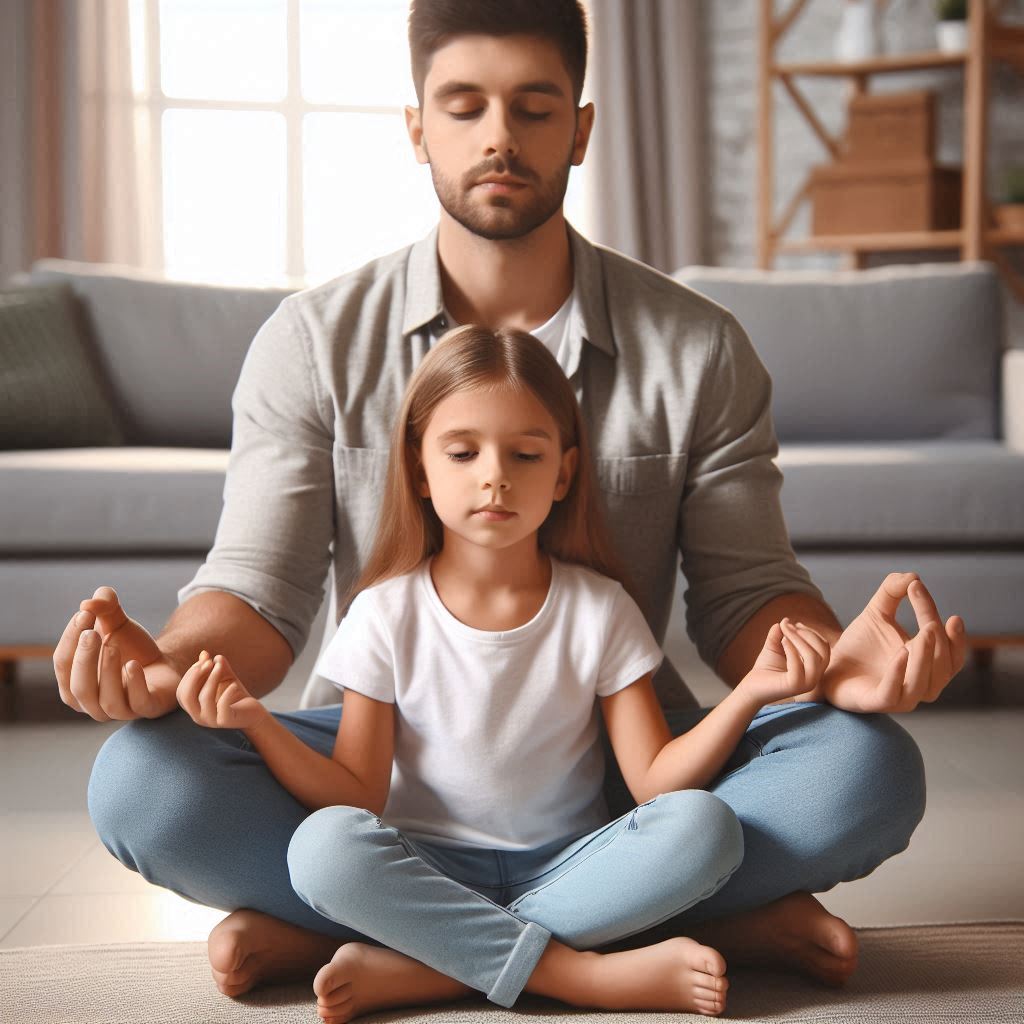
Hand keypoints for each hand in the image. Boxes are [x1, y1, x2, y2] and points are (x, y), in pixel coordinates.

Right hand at [53, 586, 179, 720]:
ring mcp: (120, 710)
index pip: (63, 664)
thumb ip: (104, 607)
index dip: (70, 638)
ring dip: (107, 671)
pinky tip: (133, 665)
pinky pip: (137, 704)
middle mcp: (92, 703)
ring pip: (106, 700)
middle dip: (83, 658)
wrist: (166, 661)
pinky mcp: (147, 709)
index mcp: (74, 683)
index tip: (85, 613)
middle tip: (92, 633)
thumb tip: (90, 601)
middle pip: (79, 687)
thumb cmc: (132, 647)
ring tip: (113, 645)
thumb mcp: (116, 623)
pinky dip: (134, 684)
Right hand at [176, 651, 267, 730]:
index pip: (182, 692)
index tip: (205, 659)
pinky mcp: (226, 721)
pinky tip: (234, 685)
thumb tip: (204, 653)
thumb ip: (214, 666)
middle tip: (209, 661)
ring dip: (212, 678)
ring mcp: (211, 721)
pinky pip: (222, 706)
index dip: (191, 674)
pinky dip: (227, 692)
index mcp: (193, 707)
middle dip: (195, 676)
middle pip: (186, 696)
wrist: (253, 712)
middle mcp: (198, 717)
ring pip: (204, 698)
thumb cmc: (234, 693)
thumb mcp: (223, 676)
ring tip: (221, 667)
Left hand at [737, 618, 830, 708]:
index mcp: (815, 668)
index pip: (824, 647)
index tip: (794, 624)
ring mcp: (806, 683)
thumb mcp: (775, 646)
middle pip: (822, 650)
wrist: (752, 686)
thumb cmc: (766, 667)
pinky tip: (782, 641)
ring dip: (798, 639)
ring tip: (784, 632)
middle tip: (787, 625)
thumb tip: (785, 620)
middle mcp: (815, 677)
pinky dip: (791, 649)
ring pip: (813, 657)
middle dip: (805, 633)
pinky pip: (797, 665)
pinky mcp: (794, 686)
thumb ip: (781, 633)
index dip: (811, 632)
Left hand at [822, 572, 966, 712]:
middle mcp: (920, 683)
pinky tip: (901, 652)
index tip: (928, 596)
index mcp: (927, 664)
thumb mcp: (876, 612)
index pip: (946, 645)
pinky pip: (894, 693)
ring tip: (925, 632)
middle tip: (932, 620)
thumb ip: (892, 592)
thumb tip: (913, 575)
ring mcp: (900, 697)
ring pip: (925, 684)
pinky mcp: (877, 703)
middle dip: (940, 642)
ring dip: (927, 658)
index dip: (946, 625)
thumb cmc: (858, 644)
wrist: (825, 665)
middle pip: (943, 666)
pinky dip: (900, 674)